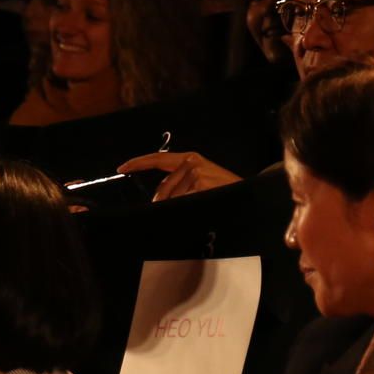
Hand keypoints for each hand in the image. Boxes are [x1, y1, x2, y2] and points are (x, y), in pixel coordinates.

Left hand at [121, 151, 241, 200]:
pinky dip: (185, 212)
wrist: (252, 196)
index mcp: (191, 158)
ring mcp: (197, 173)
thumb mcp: (202, 182)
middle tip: (172, 215)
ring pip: (172, 200)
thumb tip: (158, 200)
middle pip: (163, 188)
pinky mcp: (201, 185)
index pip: (158, 159)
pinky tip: (199, 211)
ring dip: (177, 210)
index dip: (138, 163)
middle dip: (162, 204)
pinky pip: (182, 204)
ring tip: (197, 211)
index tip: (122, 168)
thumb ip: (181, 184)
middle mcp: (193, 162)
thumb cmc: (225, 192)